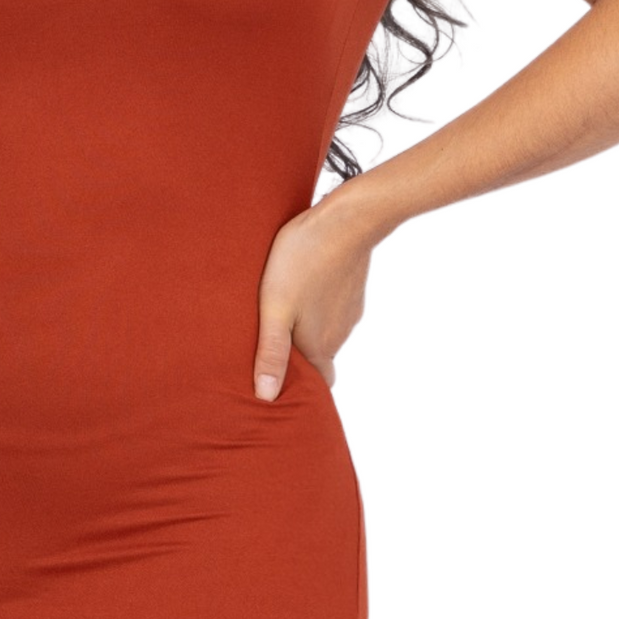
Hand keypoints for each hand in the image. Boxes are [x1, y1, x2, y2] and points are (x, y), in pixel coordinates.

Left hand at [253, 189, 378, 399]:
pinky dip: (318, 305)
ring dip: (306, 328)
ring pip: (326, 330)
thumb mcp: (275, 309)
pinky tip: (300, 286)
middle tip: (269, 346)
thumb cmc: (303, 262)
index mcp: (321, 346)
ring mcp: (349, 310)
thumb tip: (266, 398)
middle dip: (298, 358)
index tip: (280, 384)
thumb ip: (271, 352)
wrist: (348, 220)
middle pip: (320, 358)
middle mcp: (339, 334)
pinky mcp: (351, 288)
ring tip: (278, 313)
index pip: (318, 384)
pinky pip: (332, 307)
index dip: (301, 388)